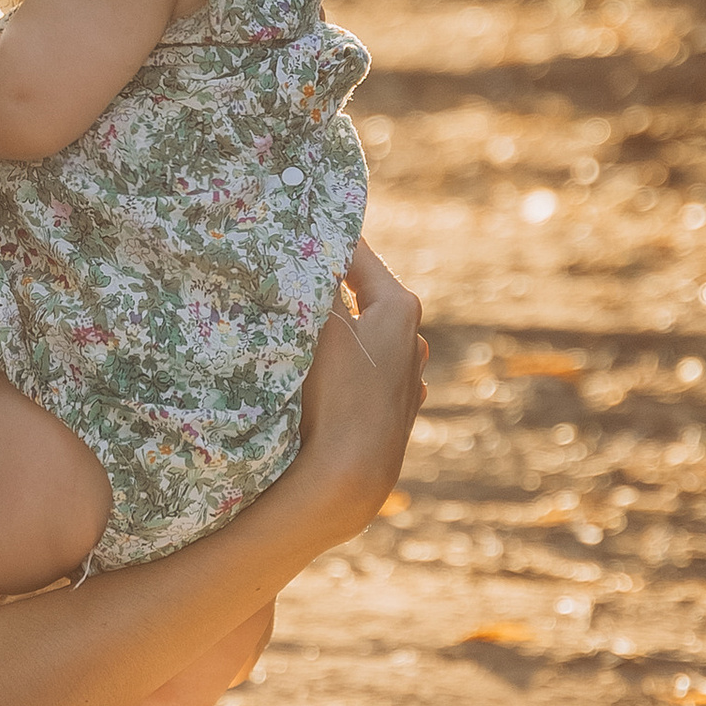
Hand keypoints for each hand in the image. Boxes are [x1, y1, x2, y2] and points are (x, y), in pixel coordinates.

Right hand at [285, 241, 426, 538]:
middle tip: (292, 279)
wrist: (349, 478)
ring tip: (303, 334)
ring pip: (367, 341)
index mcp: (400, 309)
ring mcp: (408, 381)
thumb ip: (316, 280)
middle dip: (331, 290)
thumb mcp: (321, 326)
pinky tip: (326, 380)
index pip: (358, 256)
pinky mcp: (395, 415)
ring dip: (340, 335)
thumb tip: (310, 239)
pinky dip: (347, 371)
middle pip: (365, 298)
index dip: (325, 242)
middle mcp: (413, 341)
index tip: (297, 227)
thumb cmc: (334, 395)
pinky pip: (366, 378)